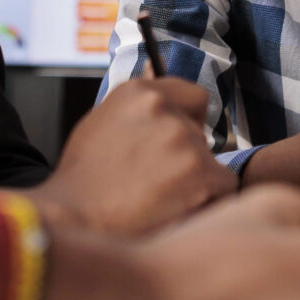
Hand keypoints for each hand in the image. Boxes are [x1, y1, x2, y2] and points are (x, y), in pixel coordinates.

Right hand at [33, 77, 235, 236]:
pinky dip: (209, 200)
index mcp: (137, 92)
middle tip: (155, 181)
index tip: (178, 141)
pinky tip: (177, 211)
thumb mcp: (101, 124)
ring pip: (211, 162)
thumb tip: (157, 79)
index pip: (193, 96)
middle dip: (186, 156)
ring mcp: (183, 139)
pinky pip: (224, 186)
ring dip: (195, 181)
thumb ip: (136, 106)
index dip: (189, 121)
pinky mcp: (200, 173)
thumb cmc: (83, 180)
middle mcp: (163, 108)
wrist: (74, 220)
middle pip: (200, 134)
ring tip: (160, 200)